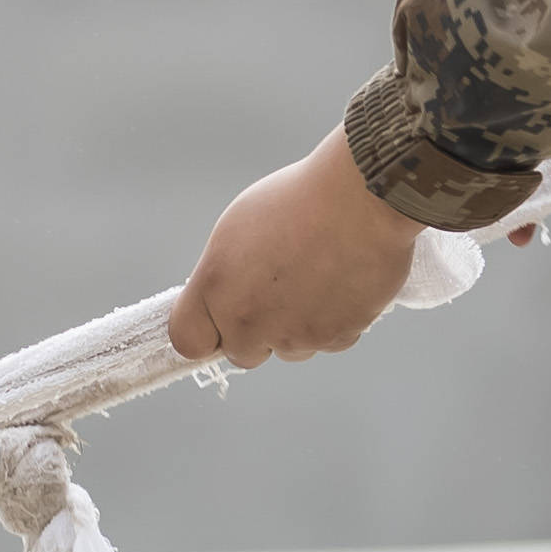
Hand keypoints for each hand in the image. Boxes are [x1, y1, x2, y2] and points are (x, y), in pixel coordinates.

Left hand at [165, 137, 426, 369]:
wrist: (362, 197)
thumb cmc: (301, 199)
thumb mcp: (239, 228)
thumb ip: (225, 275)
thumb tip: (227, 298)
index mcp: (216, 286)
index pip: (187, 339)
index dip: (203, 333)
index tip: (216, 323)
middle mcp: (249, 320)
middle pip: (242, 354)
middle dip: (256, 333)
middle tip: (278, 295)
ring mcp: (293, 334)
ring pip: (289, 349)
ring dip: (297, 326)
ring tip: (317, 277)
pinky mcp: (335, 338)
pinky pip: (328, 342)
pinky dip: (334, 321)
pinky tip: (342, 282)